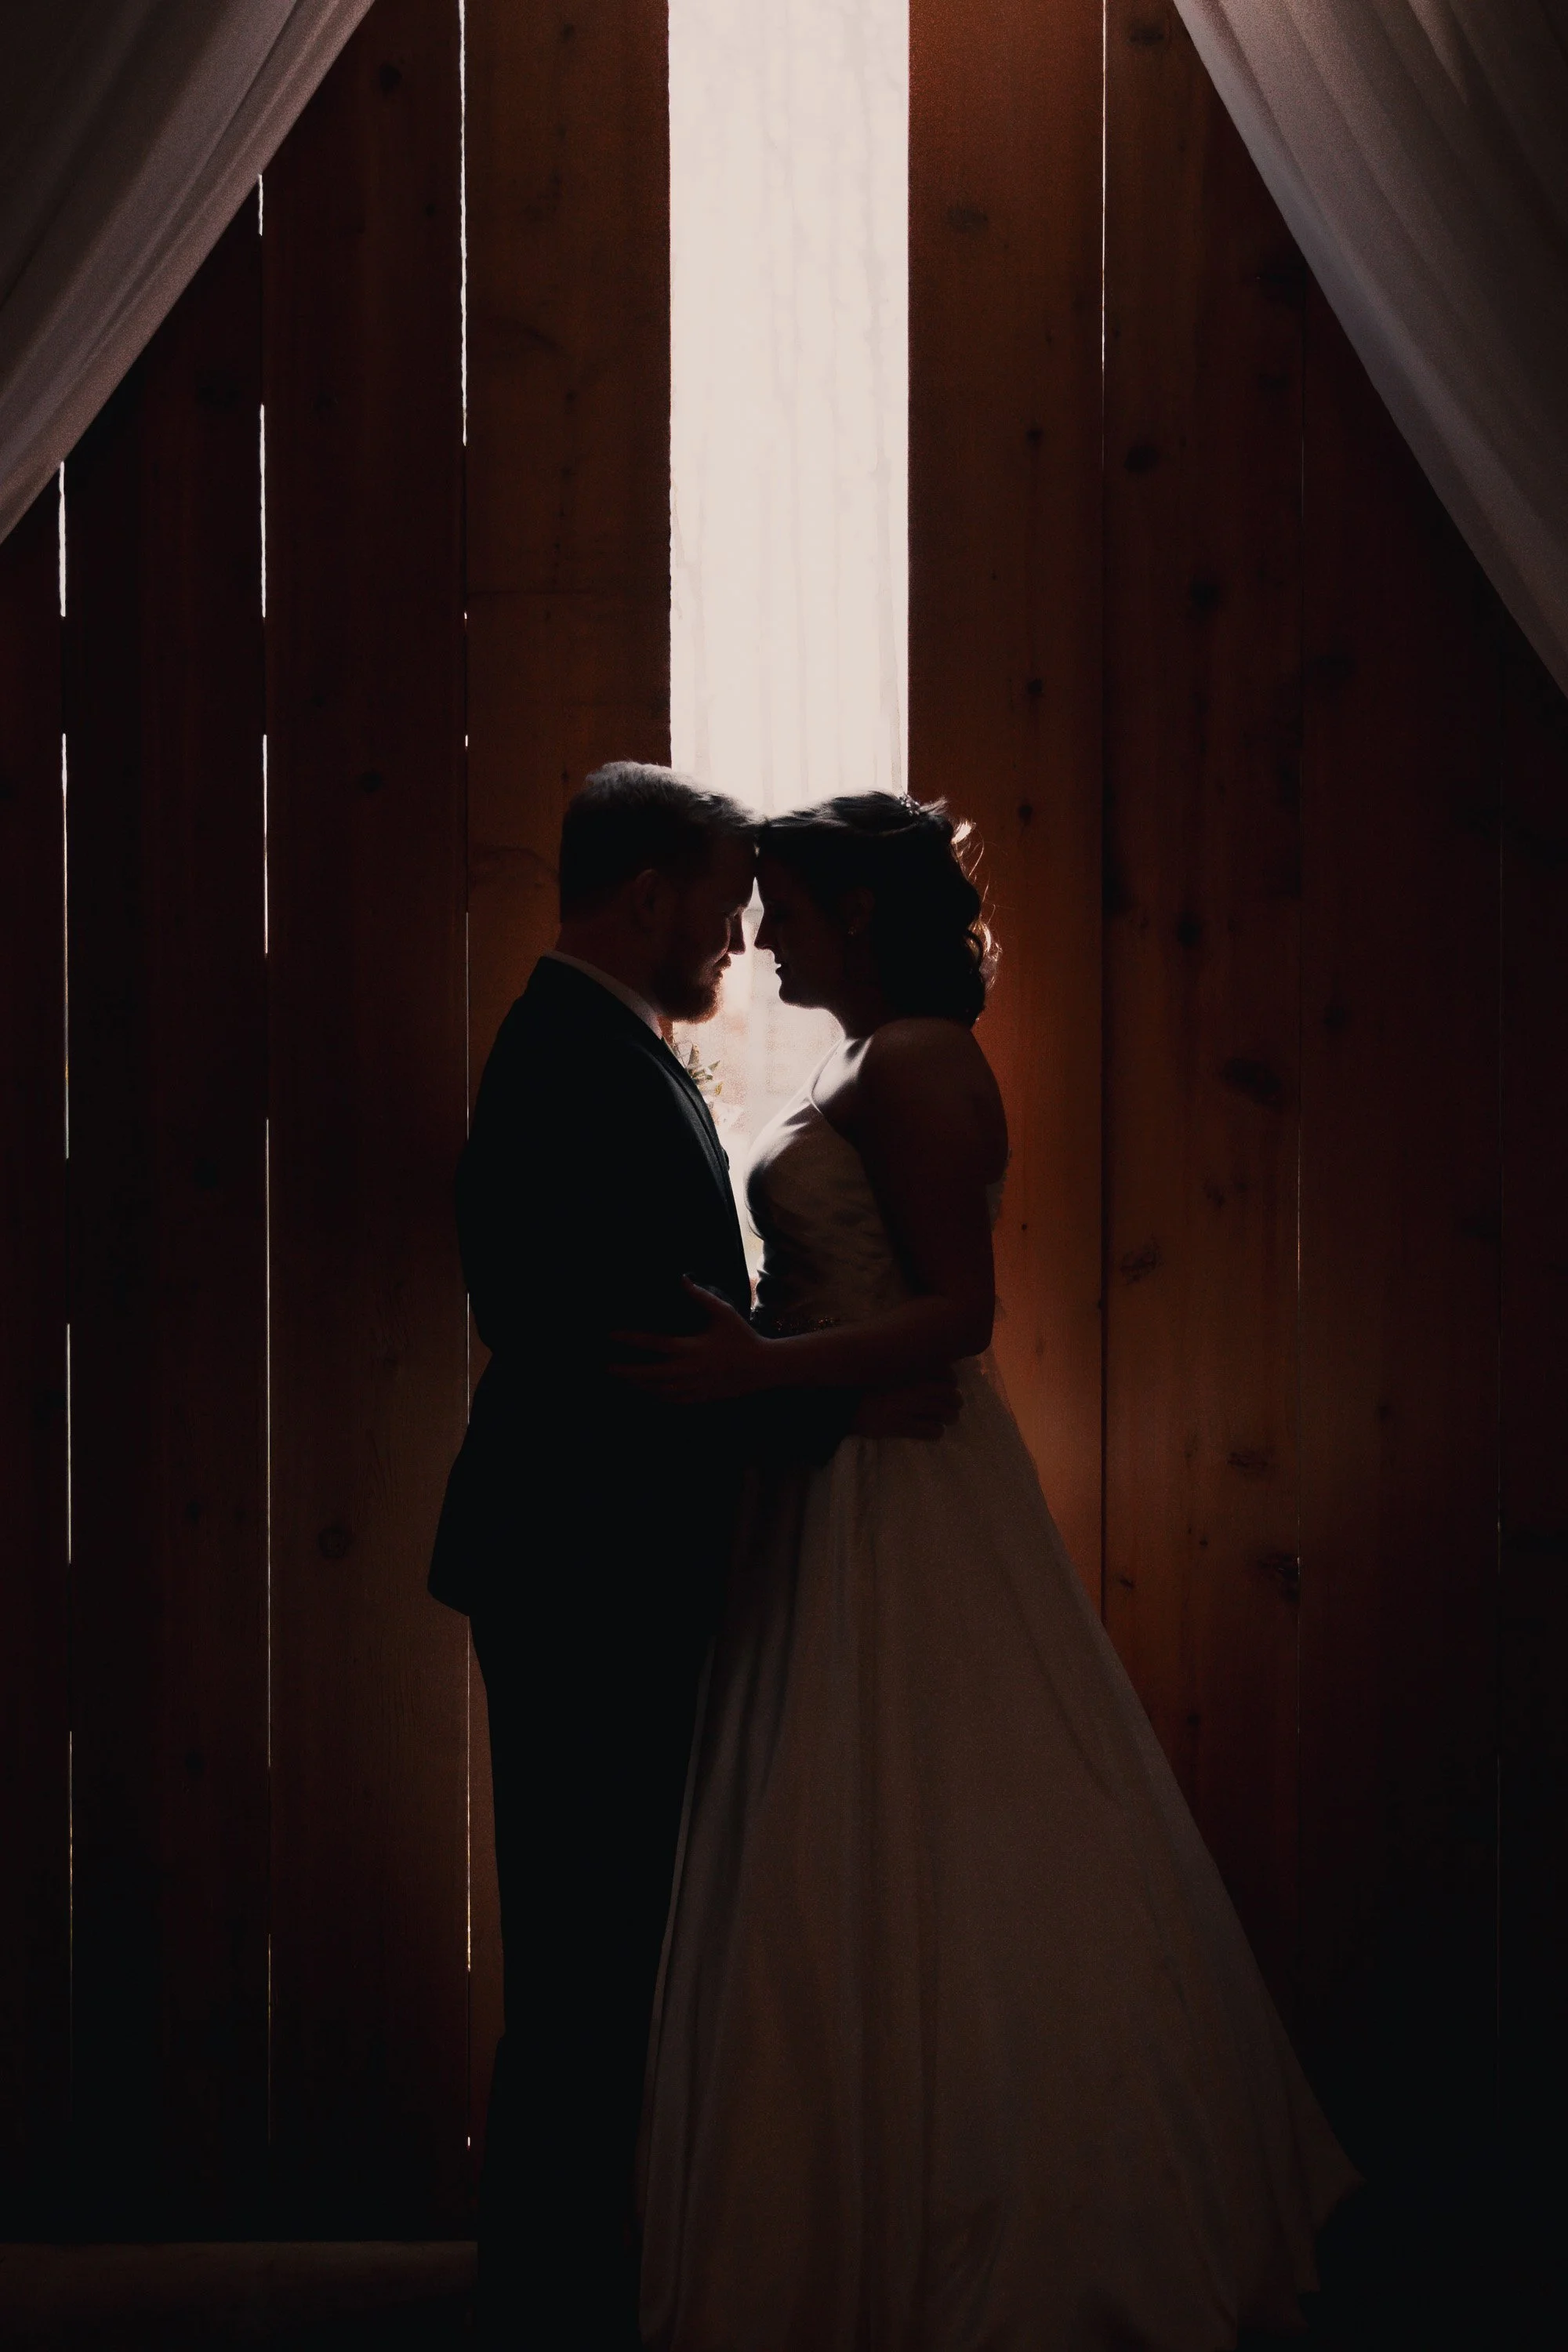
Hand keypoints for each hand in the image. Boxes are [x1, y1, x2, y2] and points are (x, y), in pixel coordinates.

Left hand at [610, 1278, 773, 1403]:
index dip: (631, 1339)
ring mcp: (694, 1388)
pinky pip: (672, 1400)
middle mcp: (689, 1371)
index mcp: (692, 1349)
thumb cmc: (742, 1336)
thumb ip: (700, 1297)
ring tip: (622, 1379)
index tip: (611, 1335)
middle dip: (626, 1371)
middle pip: (649, 1374)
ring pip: (658, 1391)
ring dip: (638, 1386)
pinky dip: (656, 1397)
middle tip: (607, 1368)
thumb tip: (681, 1279)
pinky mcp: (700, 1398)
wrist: (763, 1368)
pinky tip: (646, 1392)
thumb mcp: (723, 1313)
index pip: (654, 1344)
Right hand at [852, 1377, 961, 1440]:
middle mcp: (911, 1385)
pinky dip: (936, 1431)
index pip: (945, 1372)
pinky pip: (932, 1430)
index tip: (950, 1384)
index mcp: (909, 1368)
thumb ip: (911, 1367)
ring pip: (945, 1413)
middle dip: (955, 1401)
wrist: (844, 1406)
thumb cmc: (867, 1385)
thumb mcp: (891, 1369)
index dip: (952, 1380)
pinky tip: (932, 1430)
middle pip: (949, 1394)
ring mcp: (907, 1406)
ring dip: (950, 1417)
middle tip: (953, 1406)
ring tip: (947, 1419)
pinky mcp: (900, 1425)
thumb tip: (940, 1371)